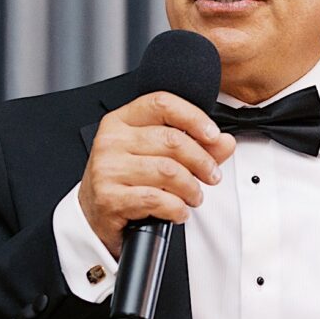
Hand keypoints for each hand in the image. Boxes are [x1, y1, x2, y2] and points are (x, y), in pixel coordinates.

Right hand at [78, 92, 234, 256]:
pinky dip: (177, 208)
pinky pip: (156, 199)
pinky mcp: (109, 198)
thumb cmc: (127, 180)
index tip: (213, 136)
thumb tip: (225, 142)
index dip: (194, 118)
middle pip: (172, 140)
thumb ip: (194, 146)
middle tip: (212, 176)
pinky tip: (179, 211)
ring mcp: (107, 169)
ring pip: (169, 171)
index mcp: (122, 121)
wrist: (94, 214)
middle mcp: (111, 140)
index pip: (162, 104)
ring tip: (194, 196)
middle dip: (202, 161)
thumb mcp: (156, 156)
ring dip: (192, 188)